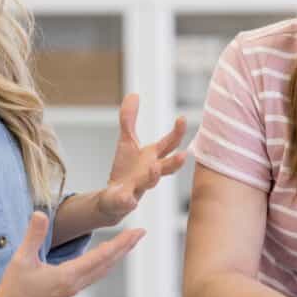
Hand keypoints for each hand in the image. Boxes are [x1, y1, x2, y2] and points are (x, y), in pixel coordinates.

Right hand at [0, 212, 144, 296]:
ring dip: (117, 255)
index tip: (135, 233)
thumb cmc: (13, 288)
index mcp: (68, 276)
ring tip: (128, 242)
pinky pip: (94, 275)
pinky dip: (105, 263)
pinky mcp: (68, 290)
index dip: (120, 243)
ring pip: (102, 270)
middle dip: (125, 247)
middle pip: (108, 263)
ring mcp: (73, 289)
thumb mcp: (21, 259)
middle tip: (141, 233)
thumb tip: (41, 213)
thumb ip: (33, 235)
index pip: (101, 256)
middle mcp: (75, 284)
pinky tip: (106, 257)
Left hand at [99, 94, 187, 222]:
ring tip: (153, 167)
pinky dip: (127, 200)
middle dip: (175, 162)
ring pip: (150, 183)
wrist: (112, 198)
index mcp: (153, 157)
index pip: (169, 144)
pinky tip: (127, 198)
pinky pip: (127, 201)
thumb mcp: (126, 141)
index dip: (177, 132)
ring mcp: (139, 187)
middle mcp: (150, 172)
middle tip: (183, 155)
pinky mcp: (124, 200)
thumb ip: (129, 119)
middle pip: (166, 167)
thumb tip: (133, 94)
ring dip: (153, 176)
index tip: (182, 118)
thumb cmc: (126, 169)